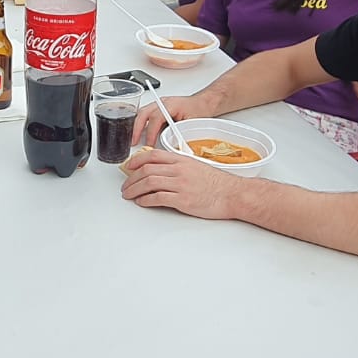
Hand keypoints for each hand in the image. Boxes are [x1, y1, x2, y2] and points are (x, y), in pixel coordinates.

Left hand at [120, 148, 239, 219]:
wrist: (232, 194)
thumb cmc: (217, 183)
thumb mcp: (196, 166)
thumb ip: (179, 166)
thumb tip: (161, 170)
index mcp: (181, 160)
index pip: (152, 155)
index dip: (136, 161)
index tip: (128, 167)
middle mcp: (179, 170)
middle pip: (146, 170)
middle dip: (131, 179)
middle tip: (125, 186)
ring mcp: (180, 185)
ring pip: (149, 183)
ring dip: (134, 190)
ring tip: (129, 195)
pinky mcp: (182, 200)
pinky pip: (158, 198)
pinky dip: (146, 200)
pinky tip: (141, 202)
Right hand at [130, 93, 206, 148]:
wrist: (204, 103)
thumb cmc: (199, 110)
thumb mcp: (191, 123)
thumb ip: (179, 133)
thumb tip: (172, 146)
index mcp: (171, 104)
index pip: (156, 118)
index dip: (151, 132)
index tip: (149, 144)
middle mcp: (163, 102)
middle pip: (143, 113)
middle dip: (137, 129)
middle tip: (134, 141)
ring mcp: (159, 104)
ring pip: (142, 113)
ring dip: (136, 126)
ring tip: (134, 139)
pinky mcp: (158, 108)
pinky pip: (145, 114)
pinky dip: (141, 124)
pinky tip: (140, 133)